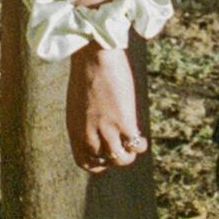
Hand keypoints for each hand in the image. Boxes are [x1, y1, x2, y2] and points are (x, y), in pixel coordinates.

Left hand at [65, 40, 147, 173]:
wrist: (93, 56)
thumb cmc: (86, 72)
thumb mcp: (79, 102)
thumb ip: (85, 119)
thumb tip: (96, 127)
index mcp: (75, 129)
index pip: (84, 161)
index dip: (98, 163)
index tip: (108, 154)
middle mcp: (88, 133)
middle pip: (103, 162)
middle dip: (114, 159)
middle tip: (123, 148)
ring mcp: (106, 129)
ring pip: (120, 159)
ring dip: (129, 156)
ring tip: (134, 145)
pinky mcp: (123, 121)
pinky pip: (135, 145)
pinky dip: (140, 146)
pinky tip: (142, 138)